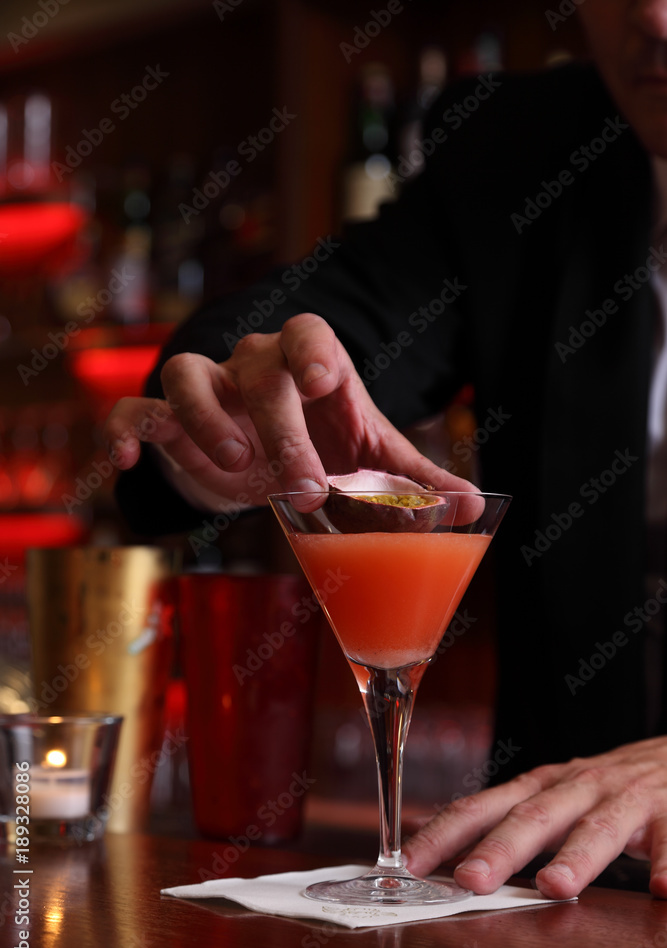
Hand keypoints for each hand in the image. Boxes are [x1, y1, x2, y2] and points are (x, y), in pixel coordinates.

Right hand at [103, 313, 477, 508]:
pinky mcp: (164, 420)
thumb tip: (474, 506)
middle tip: (304, 489)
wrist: (257, 461)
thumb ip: (414, 480)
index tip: (322, 383)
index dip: (312, 350)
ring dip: (204, 417)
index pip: (308, 332)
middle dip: (280, 429)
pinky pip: (134, 410)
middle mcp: (254, 367)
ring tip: (231, 463)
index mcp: (309, 366)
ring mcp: (206, 389)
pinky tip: (126, 462)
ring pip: (187, 373)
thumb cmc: (320, 445)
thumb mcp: (367, 458)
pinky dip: (125, 431)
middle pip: (258, 371)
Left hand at [402, 736, 666, 898]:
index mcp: (541, 786)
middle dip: (501, 848)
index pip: (482, 806)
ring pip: (598, 828)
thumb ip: (511, 819)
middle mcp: (576, 786)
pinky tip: (661, 889)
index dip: (444, 833)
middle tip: (471, 880)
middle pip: (534, 817)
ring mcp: (623, 798)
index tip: (409, 863)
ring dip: (576, 857)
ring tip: (557, 887)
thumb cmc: (604, 785)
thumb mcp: (553, 794)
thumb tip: (446, 847)